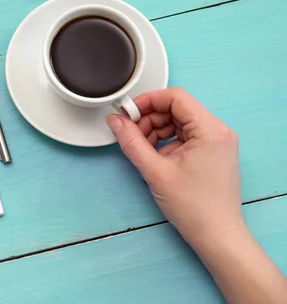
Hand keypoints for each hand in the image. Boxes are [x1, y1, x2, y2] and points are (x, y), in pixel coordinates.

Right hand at [106, 87, 242, 244]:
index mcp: (211, 130)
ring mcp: (216, 142)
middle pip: (175, 109)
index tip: (127, 113)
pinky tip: (153, 157)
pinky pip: (183, 136)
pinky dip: (165, 142)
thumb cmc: (195, 208)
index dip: (147, 101)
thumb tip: (116, 122)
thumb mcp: (155, 171)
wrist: (216, 236)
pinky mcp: (211, 153)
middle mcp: (218, 131)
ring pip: (177, 122)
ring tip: (141, 149)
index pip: (175, 97)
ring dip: (155, 131)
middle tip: (129, 134)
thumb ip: (131, 142)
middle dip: (149, 119)